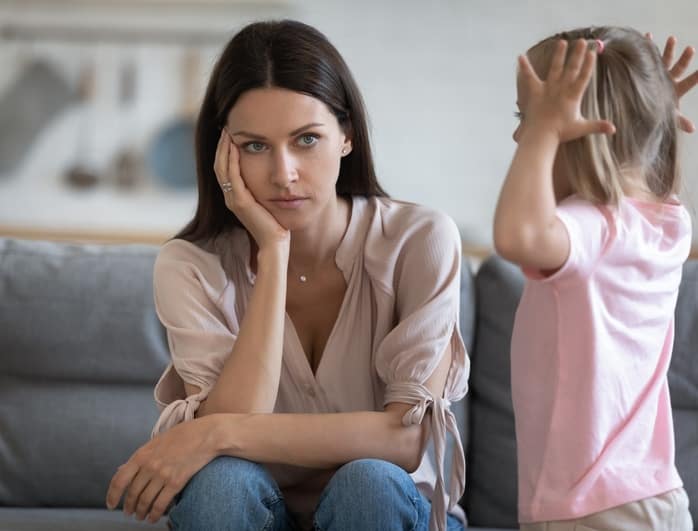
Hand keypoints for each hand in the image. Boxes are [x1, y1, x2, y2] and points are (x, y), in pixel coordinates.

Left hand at [105, 416, 218, 522]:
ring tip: (140, 517)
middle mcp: (149, 466)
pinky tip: (153, 518)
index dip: (113, 495)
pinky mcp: (176, 482)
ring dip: (141, 512)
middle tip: (129, 512)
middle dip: (129, 506)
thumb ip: (141, 456)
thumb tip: (124, 469)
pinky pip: (161, 504)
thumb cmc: (183, 435)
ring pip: (145, 501)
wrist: (206, 435)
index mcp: (141, 455)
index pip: (119, 480)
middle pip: (133, 493)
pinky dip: (155, 514)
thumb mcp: (157, 441)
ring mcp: (162, 475)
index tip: (111, 505)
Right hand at [214, 129, 289, 249]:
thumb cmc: (275, 224)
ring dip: (224, 149)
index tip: (229, 135)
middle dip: (222, 146)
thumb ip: (261, 189)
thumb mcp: (266, 201)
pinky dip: (232, 159)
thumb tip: (269, 174)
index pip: (224, 169)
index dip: (224, 151)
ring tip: (228, 132)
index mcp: (234, 197)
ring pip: (222, 168)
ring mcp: (233, 199)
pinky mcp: (241, 202)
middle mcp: (230, 197)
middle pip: (219, 165)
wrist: (275, 242)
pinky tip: (235, 146)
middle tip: (226, 128)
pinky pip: (233, 176)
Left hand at [517, 39, 615, 142]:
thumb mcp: (582, 128)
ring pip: (555, 68)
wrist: (541, 135)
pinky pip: (529, 77)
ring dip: (558, 54)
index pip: (584, 76)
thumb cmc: (561, 132)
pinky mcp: (536, 91)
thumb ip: (597, 126)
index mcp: (574, 95)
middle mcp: (562, 88)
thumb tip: (614, 129)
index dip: (589, 64)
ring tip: (562, 42)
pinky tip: (520, 56)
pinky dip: (524, 67)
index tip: (592, 52)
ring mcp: (548, 88)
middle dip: (577, 53)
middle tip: (581, 41)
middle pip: (571, 68)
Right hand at [654, 34, 697, 132]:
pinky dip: (648, 46)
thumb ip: (681, 121)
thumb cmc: (657, 113)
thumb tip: (693, 129)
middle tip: (691, 49)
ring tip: (672, 38)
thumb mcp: (670, 117)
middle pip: (679, 67)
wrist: (641, 110)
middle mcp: (669, 79)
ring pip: (666, 59)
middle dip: (685, 58)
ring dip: (669, 49)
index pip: (690, 82)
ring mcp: (659, 73)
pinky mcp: (649, 70)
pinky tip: (647, 36)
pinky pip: (649, 56)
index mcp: (676, 89)